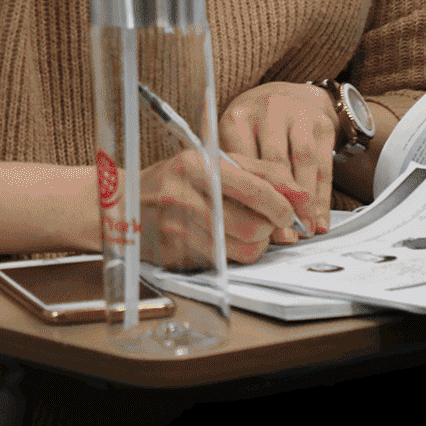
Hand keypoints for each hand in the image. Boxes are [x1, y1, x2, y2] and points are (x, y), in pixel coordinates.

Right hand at [140, 147, 312, 267]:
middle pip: (255, 227)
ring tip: (245, 230)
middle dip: (271, 229)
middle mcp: (184, 196)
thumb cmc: (176, 179)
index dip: (284, 206)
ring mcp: (178, 228)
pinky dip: (234, 254)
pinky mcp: (177, 254)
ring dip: (256, 244)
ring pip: (245, 251)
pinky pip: (226, 263)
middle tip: (267, 222)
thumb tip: (302, 198)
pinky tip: (224, 240)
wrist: (122, 202)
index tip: (292, 213)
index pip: (257, 190)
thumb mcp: (214, 162)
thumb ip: (262, 173)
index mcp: (197, 165)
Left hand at [219, 82, 337, 234]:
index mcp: (237, 117)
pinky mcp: (322, 123)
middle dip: (281, 202)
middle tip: (284, 235)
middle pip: (275, 161)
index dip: (249, 196)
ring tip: (305, 230)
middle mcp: (268, 110)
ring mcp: (298, 113)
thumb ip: (227, 172)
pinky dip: (323, 196)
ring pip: (304, 162)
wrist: (283, 97)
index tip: (253, 225)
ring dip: (306, 202)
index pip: (243, 160)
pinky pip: (324, 165)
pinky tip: (319, 219)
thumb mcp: (229, 144)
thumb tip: (227, 215)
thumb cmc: (249, 131)